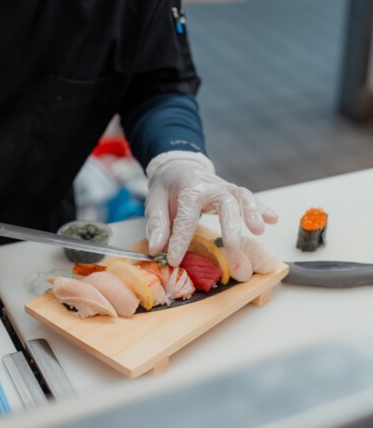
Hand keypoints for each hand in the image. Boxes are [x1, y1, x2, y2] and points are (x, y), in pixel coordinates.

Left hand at [145, 153, 277, 266]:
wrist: (178, 167)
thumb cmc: (167, 188)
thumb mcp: (154, 201)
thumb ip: (156, 224)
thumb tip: (156, 248)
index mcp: (187, 189)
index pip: (186, 215)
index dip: (180, 240)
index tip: (175, 260)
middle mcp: (210, 187)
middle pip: (225, 204)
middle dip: (231, 229)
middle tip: (233, 252)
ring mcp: (224, 188)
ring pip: (242, 197)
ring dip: (252, 213)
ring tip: (259, 231)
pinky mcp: (233, 193)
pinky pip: (250, 198)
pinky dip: (262, 208)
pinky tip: (273, 219)